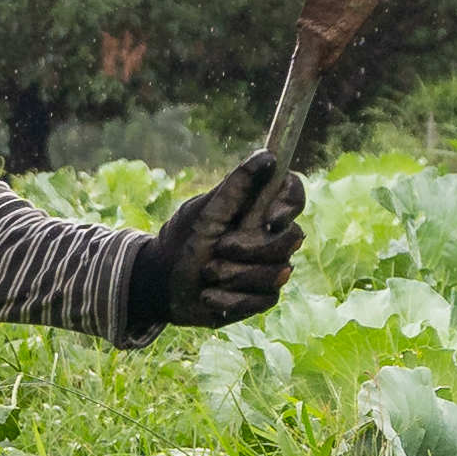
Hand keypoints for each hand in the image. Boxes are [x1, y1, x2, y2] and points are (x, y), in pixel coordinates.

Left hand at [127, 154, 305, 336]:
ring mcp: (269, 266)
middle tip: (220, 249)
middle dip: (252, 248)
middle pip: (291, 238)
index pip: (293, 196)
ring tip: (208, 274)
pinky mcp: (262, 295)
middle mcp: (269, 235)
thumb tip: (267, 156)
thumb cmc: (182, 242)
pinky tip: (210, 296)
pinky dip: (232, 299)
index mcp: (258, 208)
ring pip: (278, 273)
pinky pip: (265, 299)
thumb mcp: (205, 213)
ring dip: (236, 275)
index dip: (290, 205)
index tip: (271, 218)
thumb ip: (236, 187)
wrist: (163, 287)